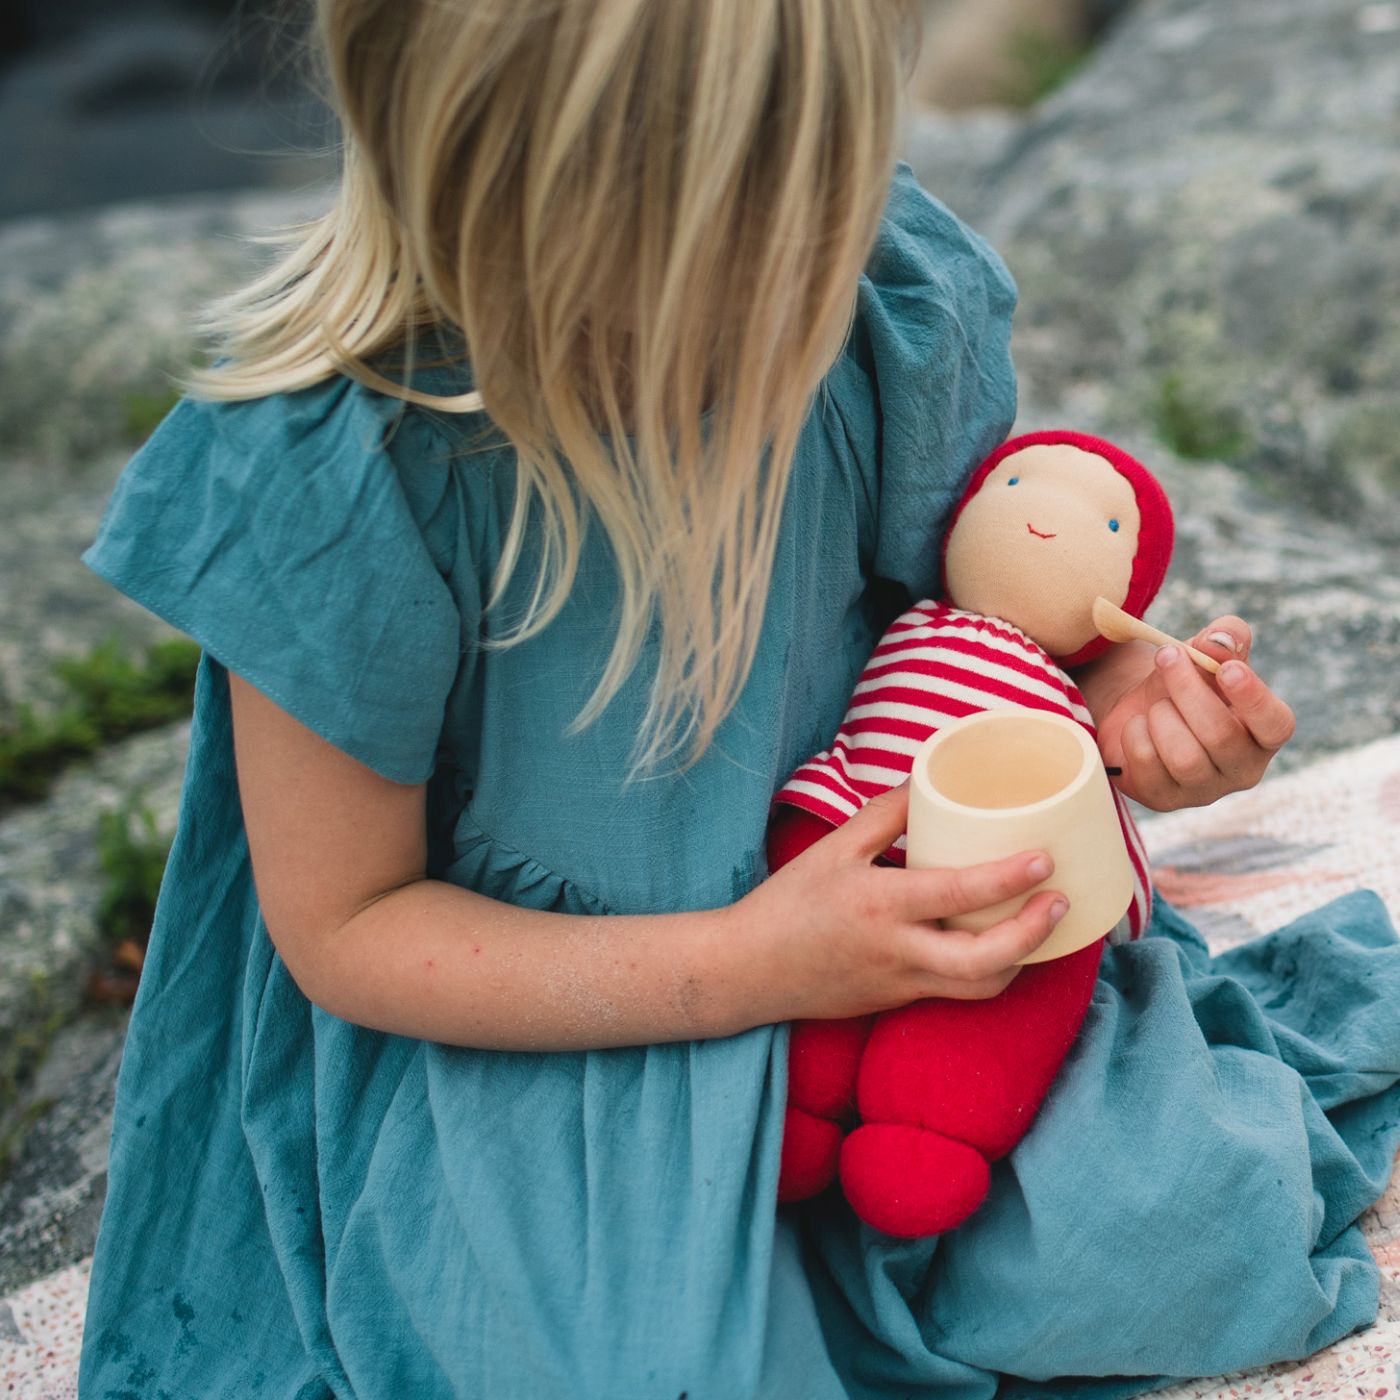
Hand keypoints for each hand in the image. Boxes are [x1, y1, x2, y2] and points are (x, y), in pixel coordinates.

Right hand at [737, 783, 1067, 1021]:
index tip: (1044, 859)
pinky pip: (957, 992)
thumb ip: (884, 814)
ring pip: (979, 987)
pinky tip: (1002, 945)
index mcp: (880, 905)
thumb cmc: (789, 903)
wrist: (748, 970)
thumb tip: (926, 778)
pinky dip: (988, 970)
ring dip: (1021, 959)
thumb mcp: (833, 848)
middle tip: (1060, 901)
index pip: (956, 895)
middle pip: (983, 961)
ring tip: (1042, 924)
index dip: (1007, 879)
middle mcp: (897, 950)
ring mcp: (901, 982)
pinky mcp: (899, 1000)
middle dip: (1033, 935)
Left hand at [1086, 616, 1295, 810]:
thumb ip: (1224, 639)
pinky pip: (1147, 763)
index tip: (1227, 669)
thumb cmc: (1184, 683)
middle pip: (1219, 735)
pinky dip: (1135, 734)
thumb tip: (1221, 639)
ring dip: (1160, 715)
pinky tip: (1138, 727)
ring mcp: (1202, 790)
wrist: (1137, 710)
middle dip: (1186, 688)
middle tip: (1167, 656)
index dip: (1254, 699)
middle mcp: (1242, 769)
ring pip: (1183, 756)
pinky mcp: (1163, 799)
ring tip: (1156, 703)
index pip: (1276, 725)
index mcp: (1264, 734)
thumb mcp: (1204, 654)